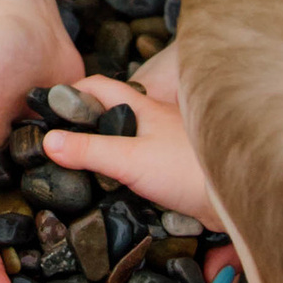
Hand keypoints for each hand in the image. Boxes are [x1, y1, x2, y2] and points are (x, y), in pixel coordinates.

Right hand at [41, 54, 214, 222]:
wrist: (235, 196)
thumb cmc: (188, 169)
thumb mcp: (129, 158)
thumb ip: (89, 151)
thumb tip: (49, 141)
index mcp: (142, 107)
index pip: (98, 86)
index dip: (71, 92)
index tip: (48, 108)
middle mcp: (155, 120)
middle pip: (113, 110)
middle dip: (87, 119)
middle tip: (61, 138)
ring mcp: (166, 143)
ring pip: (129, 135)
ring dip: (107, 144)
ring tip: (83, 163)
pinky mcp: (175, 168)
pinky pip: (143, 159)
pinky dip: (126, 166)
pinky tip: (118, 184)